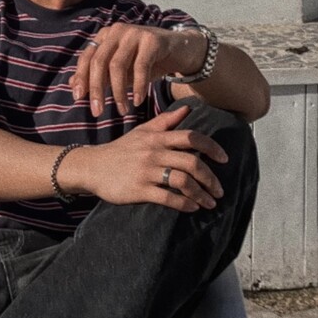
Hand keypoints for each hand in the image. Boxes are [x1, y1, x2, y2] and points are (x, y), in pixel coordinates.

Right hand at [61, 106, 227, 212]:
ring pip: (183, 182)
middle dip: (210, 178)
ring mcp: (146, 172)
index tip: (224, 159)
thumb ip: (166, 121)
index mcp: (157, 138)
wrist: (92, 167)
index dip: (212, 148)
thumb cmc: (120, 150)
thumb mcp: (142, 132)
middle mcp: (154, 153)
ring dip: (201, 194)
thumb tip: (188, 108)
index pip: (191, 138)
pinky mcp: (139, 190)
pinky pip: (167, 198)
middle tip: (219, 190)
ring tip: (209, 203)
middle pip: (192, 163)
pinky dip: (184, 204)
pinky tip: (192, 208)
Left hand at [69, 23, 203, 115]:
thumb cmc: (147, 61)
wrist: (180, 50)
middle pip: (99, 61)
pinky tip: (138, 101)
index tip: (78, 99)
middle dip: (96, 89)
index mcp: (105, 36)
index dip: (81, 78)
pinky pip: (140, 66)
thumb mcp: (121, 70)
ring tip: (122, 110)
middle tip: (97, 112)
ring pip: (117, 65)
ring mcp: (134, 33)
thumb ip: (99, 76)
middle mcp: (117, 31)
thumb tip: (72, 86)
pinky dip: (138, 86)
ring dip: (118, 92)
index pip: (87, 57)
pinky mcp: (152, 40)